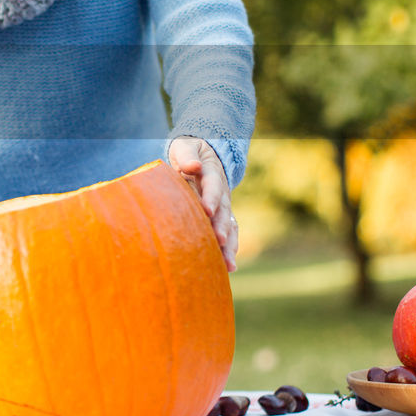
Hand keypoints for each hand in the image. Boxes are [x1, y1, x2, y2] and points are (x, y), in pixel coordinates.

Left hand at [168, 136, 237, 271]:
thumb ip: (188, 155)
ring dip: (229, 245)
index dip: (211, 198)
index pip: (213, 185)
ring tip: (228, 264)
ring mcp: (224, 206)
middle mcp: (222, 192)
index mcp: (212, 173)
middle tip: (220, 240)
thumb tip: (193, 165)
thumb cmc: (188, 154)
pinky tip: (228, 268)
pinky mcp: (222, 218)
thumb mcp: (185, 147)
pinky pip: (228, 234)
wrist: (200, 157)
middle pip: (224, 210)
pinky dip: (229, 250)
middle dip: (222, 226)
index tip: (207, 210)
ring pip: (229, 226)